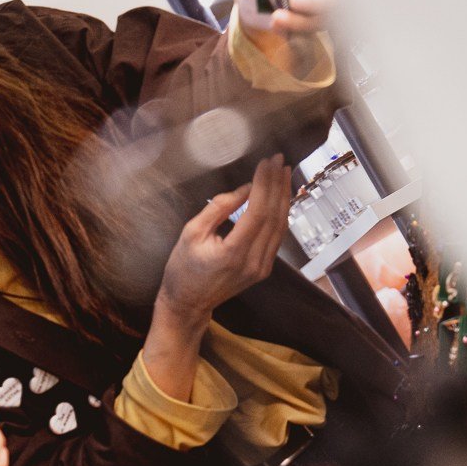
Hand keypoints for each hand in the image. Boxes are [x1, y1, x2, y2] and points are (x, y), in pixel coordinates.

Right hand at [157, 155, 293, 325]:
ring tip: (283, 173)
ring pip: (280, 227)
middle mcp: (253, 262)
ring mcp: (261, 268)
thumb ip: (219, 208)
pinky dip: (280, 214)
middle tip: (279, 161)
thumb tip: (246, 189)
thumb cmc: (183, 269)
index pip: (258, 212)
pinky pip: (277, 237)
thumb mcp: (191, 233)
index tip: (266, 163)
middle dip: (278, 186)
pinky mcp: (263, 269)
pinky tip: (280, 197)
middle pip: (274, 217)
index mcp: (233, 253)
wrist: (188, 304)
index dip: (264, 184)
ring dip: (283, 198)